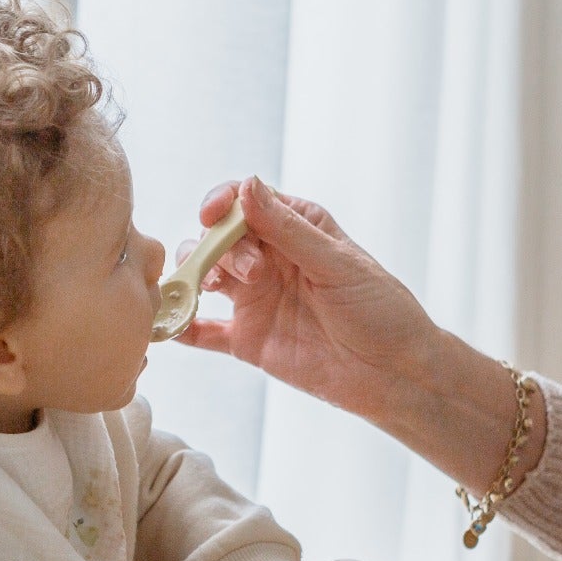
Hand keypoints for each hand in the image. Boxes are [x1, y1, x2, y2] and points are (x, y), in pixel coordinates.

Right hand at [176, 177, 439, 421]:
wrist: (394, 375)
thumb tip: (246, 185)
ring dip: (194, 278)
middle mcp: (270, 259)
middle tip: (250, 274)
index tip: (213, 214)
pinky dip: (182, 328)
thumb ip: (288, 229)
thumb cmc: (381, 310)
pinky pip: (204, 332)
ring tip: (206, 292)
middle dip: (219, 248)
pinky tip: (167, 327)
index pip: (246, 202)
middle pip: (218, 238)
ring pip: (204, 276)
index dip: (222, 203)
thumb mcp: (337, 263)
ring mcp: (255, 299)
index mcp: (296, 228)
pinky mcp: (248, 340)